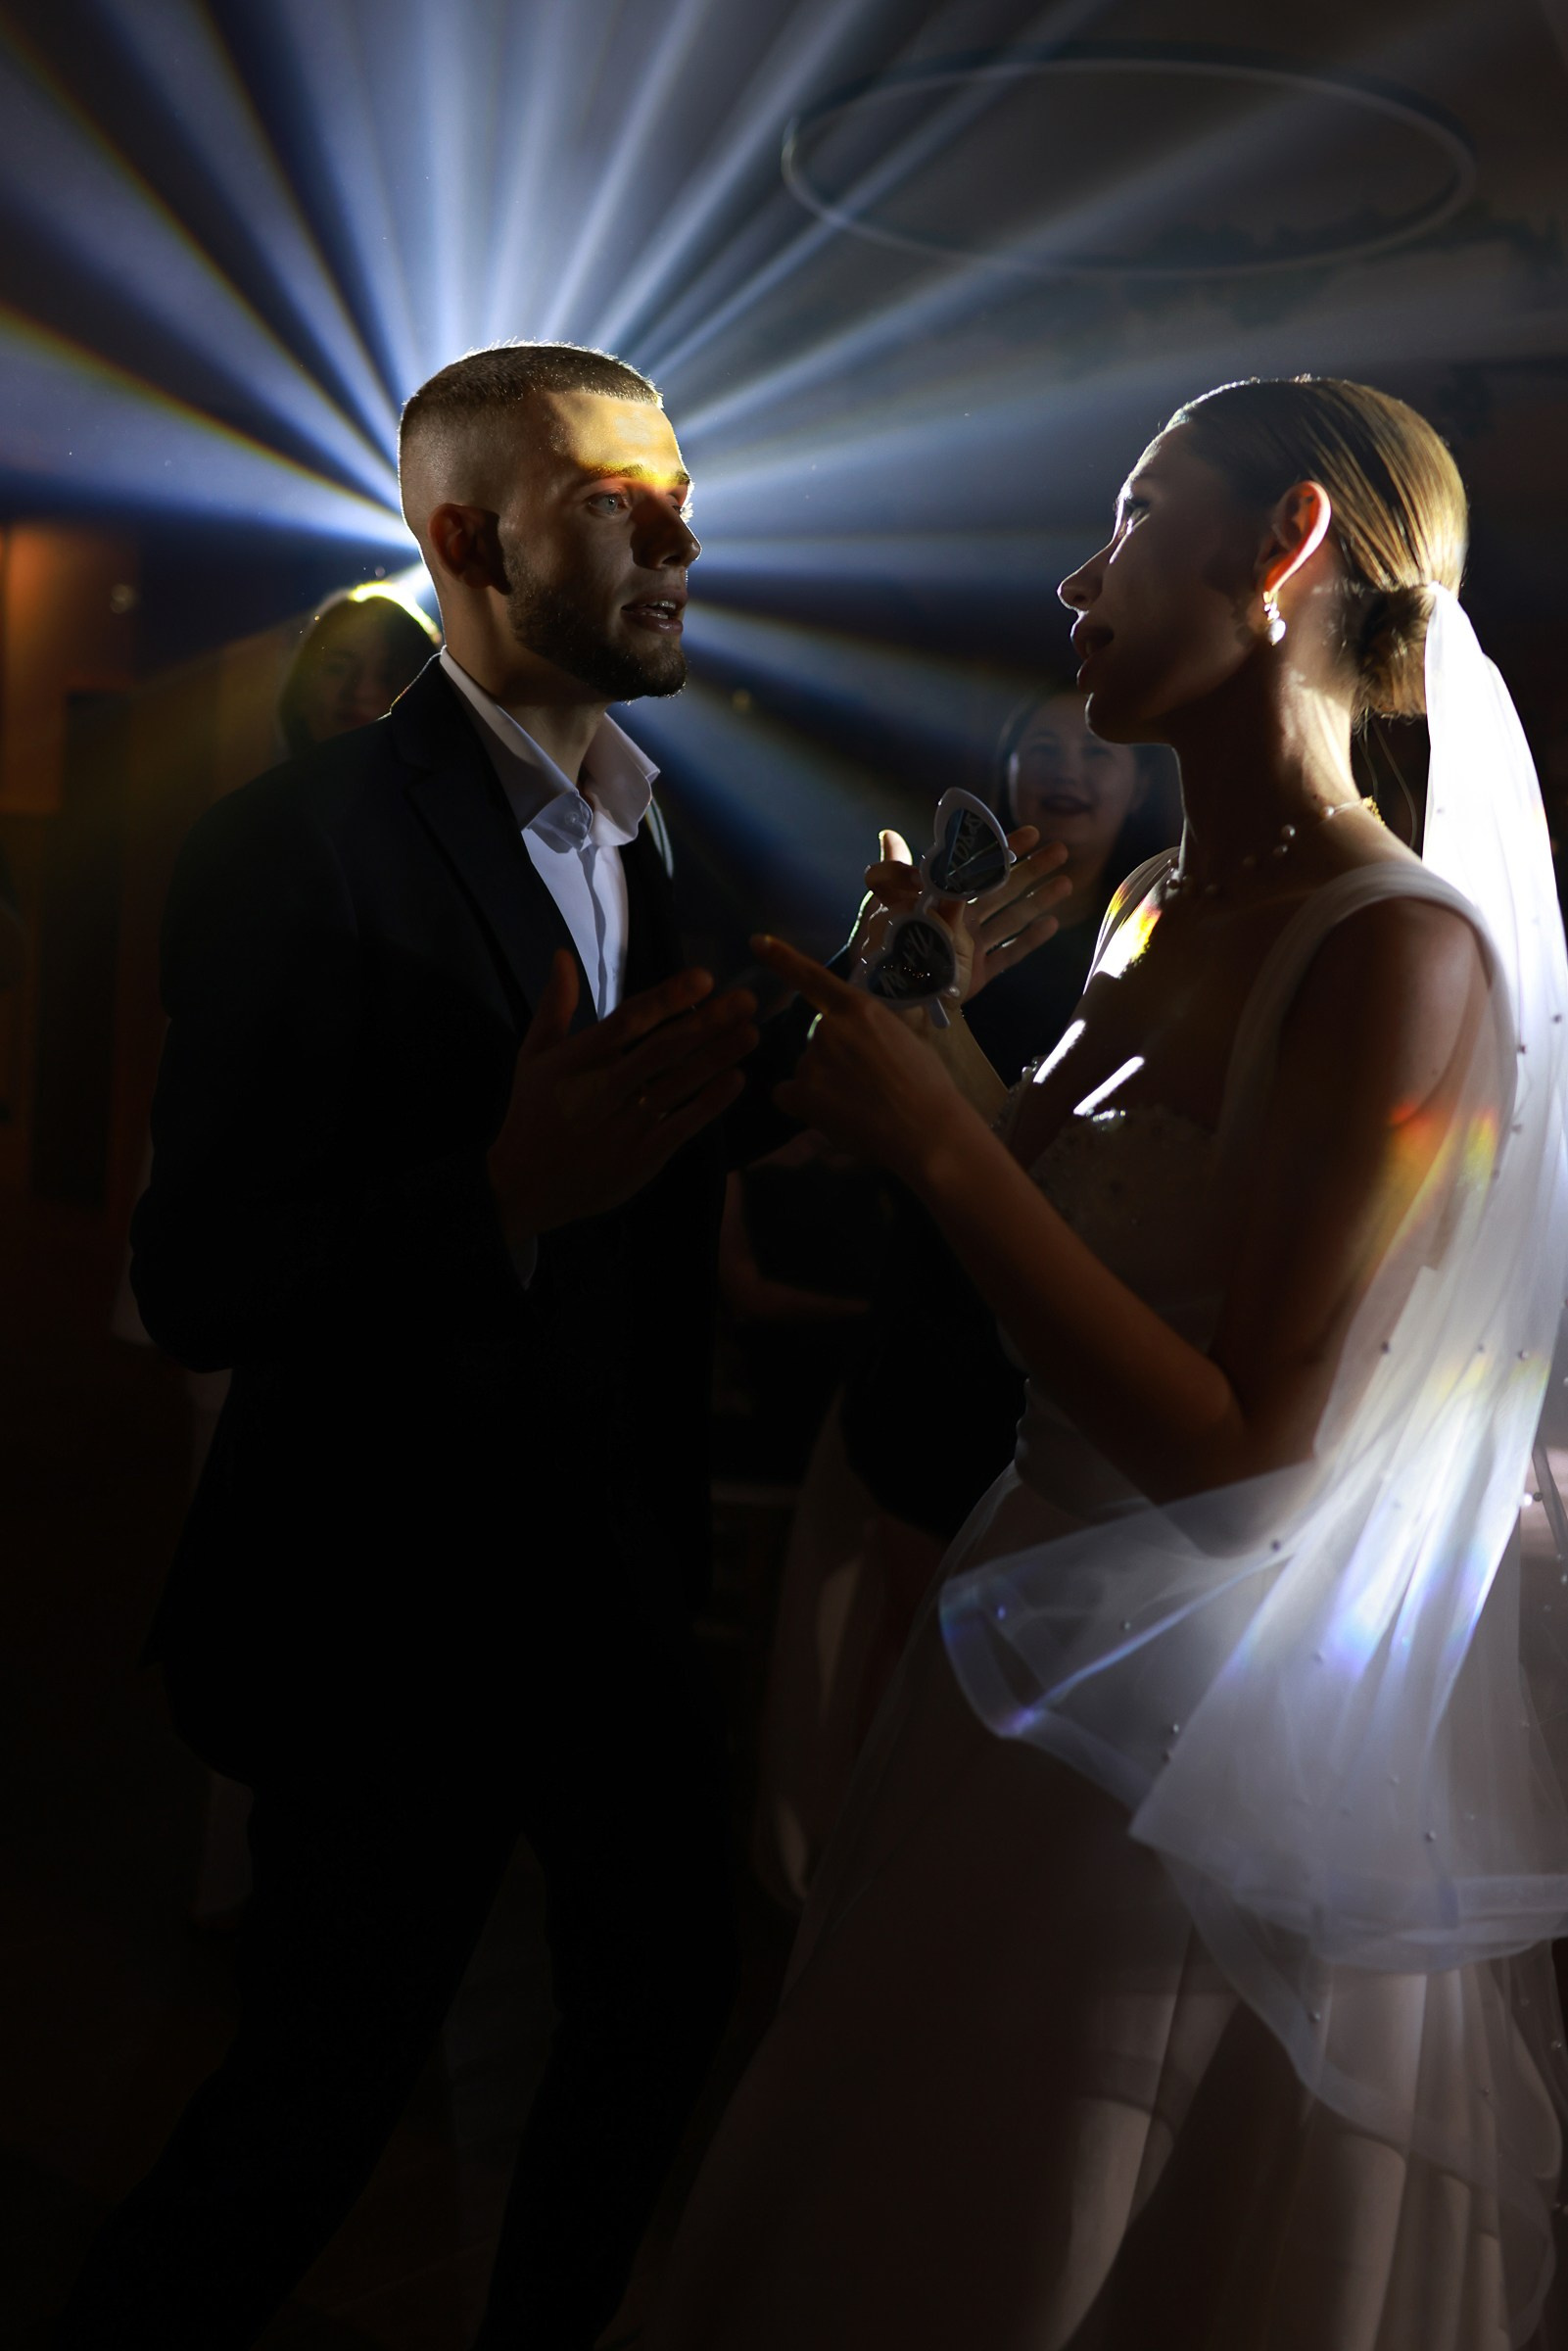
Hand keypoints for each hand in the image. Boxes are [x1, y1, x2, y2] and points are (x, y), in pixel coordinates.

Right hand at [487, 952, 757, 1235]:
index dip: (668, 998)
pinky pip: (681, 1126)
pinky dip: (709, 1104)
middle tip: (746, 1001)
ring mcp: (624, 1126)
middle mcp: (603, 1090)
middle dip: (707, 1023)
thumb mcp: (534, 1056)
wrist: (523, 1186)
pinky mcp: (640, 1158)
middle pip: (662, 1050)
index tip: (704, 978)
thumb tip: (563, 954)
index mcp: (577, 1060)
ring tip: (750, 1033)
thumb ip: (554, 1006)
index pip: (629, 1021)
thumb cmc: (532, 1112)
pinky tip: (736, 1080)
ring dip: (717, 1058)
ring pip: (677, 1086)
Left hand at [756, 932, 971, 1187]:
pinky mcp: (802, 1093)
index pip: (813, 977)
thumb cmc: (928, 1086)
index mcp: (859, 1008)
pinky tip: (835, 1116)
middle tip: (868, 1086)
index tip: (756, 940)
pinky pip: (787, 1095)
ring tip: (861, 1106)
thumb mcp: (904, 1038)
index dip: (782, 959)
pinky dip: (804, 1106)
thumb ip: (871, 1031)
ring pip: (806, 1069)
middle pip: (817, 1038)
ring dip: (823, 1085)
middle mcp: (829, 1027)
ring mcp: (812, 1059)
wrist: (928, 1130)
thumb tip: (860, 1042)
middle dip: (833, 1058)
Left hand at [853, 825, 1071, 1001]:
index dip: (1005, 849)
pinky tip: (1052, 925)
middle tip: (1061, 850)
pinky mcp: (977, 973)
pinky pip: (1008, 955)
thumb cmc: (885, 946)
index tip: (1031, 832)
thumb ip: (896, 874)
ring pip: (1013, 917)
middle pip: (1005, 888)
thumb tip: (889, 834)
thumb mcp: (887, 905)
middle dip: (1033, 869)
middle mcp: (963, 918)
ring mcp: (973, 946)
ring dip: (1040, 899)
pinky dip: (1030, 941)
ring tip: (1067, 883)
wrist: (887, 994)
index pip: (979, 866)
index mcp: (945, 898)